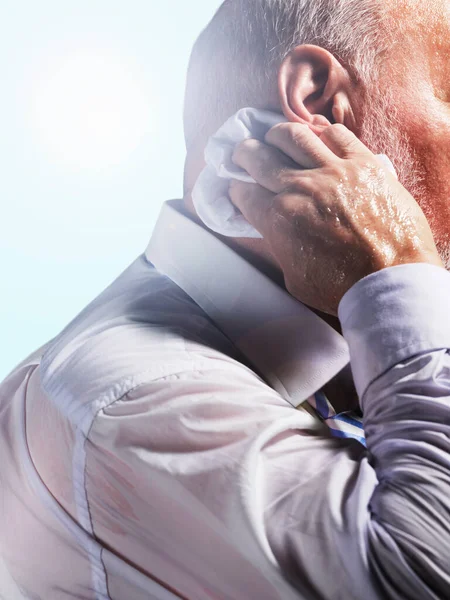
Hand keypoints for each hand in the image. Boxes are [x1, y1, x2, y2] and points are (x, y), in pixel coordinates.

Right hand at [230, 123, 442, 315]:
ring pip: (294, 135)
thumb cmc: (342, 288)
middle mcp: (300, 188)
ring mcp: (333, 171)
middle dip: (244, 154)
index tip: (238, 189)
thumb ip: (280, 246)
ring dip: (277, 134)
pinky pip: (337, 134)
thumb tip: (276, 228)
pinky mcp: (363, 163)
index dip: (237, 189)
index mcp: (278, 218)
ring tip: (274, 137)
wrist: (391, 279)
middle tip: (243, 154)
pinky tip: (318, 140)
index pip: (244, 193)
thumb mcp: (294, 276)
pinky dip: (322, 134)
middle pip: (258, 156)